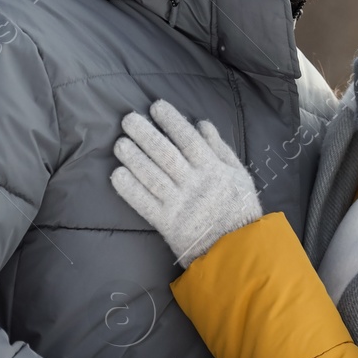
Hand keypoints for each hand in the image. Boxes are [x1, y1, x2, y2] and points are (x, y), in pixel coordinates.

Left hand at [111, 99, 262, 264]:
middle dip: (145, 134)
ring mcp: (179, 204)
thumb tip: (201, 123)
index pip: (188, 139)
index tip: (155, 106)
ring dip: (134, 158)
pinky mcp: (167, 224)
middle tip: (128, 119)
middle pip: (165, 154)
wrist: (236, 250)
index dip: (171, 121)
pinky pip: (144, 203)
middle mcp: (194, 184)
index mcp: (213, 169)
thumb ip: (220, 148)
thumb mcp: (239, 174)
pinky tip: (117, 175)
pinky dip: (130, 189)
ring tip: (120, 144)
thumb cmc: (239, 209)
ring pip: (152, 176)